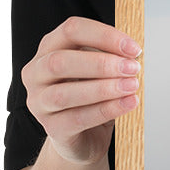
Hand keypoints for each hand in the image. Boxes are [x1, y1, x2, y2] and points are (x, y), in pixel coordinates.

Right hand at [21, 16, 141, 165]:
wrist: (83, 138)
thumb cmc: (91, 98)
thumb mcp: (99, 72)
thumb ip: (111, 58)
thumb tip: (132, 54)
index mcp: (48, 49)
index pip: (71, 30)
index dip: (104, 36)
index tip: (133, 48)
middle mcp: (36, 74)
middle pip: (61, 61)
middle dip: (101, 63)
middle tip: (132, 68)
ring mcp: (39, 103)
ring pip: (65, 93)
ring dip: (103, 88)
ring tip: (132, 86)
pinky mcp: (52, 128)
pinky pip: (77, 118)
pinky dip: (106, 110)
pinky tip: (127, 104)